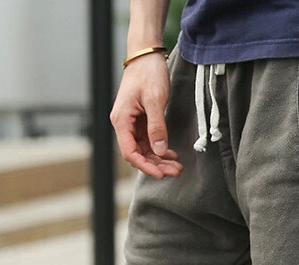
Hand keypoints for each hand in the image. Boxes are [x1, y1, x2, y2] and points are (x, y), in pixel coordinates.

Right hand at [110, 53, 182, 178]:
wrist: (147, 55)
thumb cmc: (148, 73)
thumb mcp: (155, 100)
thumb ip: (157, 127)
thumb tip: (159, 150)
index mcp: (121, 120)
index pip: (130, 152)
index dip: (145, 166)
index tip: (161, 174)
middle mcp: (124, 124)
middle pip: (138, 154)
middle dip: (156, 165)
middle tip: (176, 172)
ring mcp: (133, 124)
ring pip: (145, 150)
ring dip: (160, 160)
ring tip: (177, 167)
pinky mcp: (141, 121)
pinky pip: (149, 141)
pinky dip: (160, 149)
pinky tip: (172, 155)